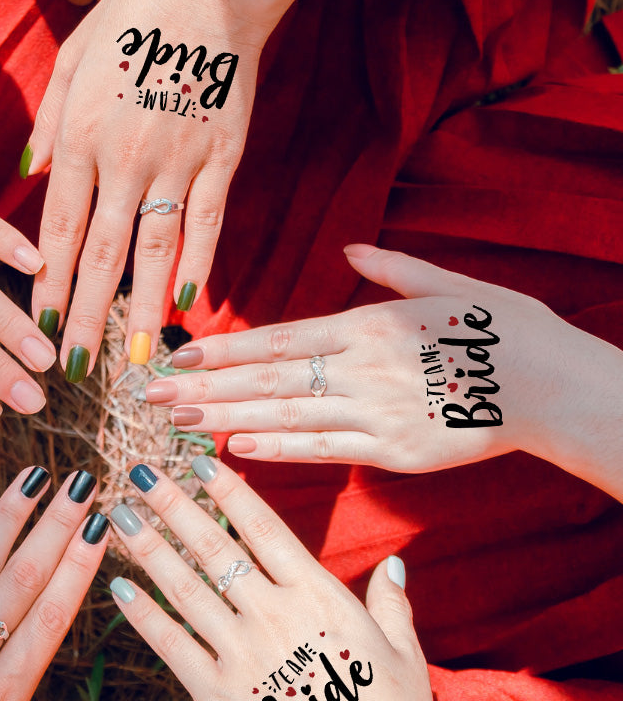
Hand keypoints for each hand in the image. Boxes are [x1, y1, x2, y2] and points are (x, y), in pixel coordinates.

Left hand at [24, 0, 266, 377]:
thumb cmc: (129, 23)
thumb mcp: (69, 62)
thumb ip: (47, 127)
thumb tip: (25, 180)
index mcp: (81, 137)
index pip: (60, 228)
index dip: (50, 283)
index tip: (40, 326)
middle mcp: (125, 158)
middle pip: (103, 252)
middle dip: (88, 315)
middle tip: (76, 367)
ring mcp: (178, 160)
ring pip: (156, 249)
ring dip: (143, 309)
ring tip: (136, 360)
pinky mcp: (223, 156)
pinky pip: (209, 220)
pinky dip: (199, 263)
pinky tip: (189, 304)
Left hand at [105, 460, 464, 700]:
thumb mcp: (404, 654)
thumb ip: (392, 605)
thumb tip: (394, 565)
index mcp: (317, 596)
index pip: (262, 528)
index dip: (228, 491)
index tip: (198, 461)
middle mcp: (271, 613)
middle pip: (213, 547)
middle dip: (175, 505)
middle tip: (142, 472)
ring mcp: (239, 652)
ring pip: (183, 587)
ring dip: (148, 548)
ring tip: (119, 514)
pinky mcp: (215, 693)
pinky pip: (171, 644)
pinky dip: (143, 615)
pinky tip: (119, 588)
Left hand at [147, 244, 582, 472]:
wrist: (553, 386)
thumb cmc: (502, 331)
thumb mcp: (450, 285)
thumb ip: (393, 270)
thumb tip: (350, 249)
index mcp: (369, 325)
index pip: (277, 339)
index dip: (221, 351)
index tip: (175, 358)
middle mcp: (362, 368)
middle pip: (267, 379)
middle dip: (203, 388)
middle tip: (147, 398)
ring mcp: (376, 412)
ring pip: (286, 416)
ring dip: (225, 420)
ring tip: (175, 424)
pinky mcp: (394, 452)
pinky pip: (325, 450)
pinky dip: (279, 449)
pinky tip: (235, 449)